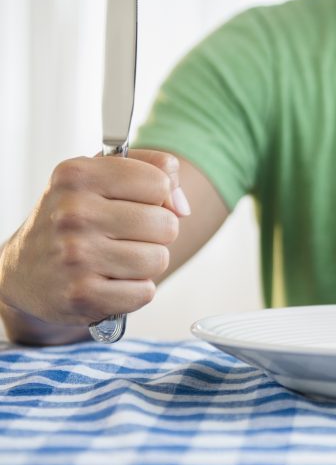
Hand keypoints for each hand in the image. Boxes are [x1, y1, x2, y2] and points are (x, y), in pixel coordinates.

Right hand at [0, 150, 189, 328]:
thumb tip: (183, 208)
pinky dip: (134, 290)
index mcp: (77, 175)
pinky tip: (109, 281)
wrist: (23, 271)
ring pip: (159, 259)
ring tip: (116, 258)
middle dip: (155, 233)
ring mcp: (75, 256)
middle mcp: (73, 213)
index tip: (132, 203)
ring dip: (146, 263)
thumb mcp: (102, 176)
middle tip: (123, 236)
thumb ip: (155, 169)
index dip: (156, 196)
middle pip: (167, 224)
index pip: (159, 182)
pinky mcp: (82, 295)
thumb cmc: (75, 217)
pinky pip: (145, 292)